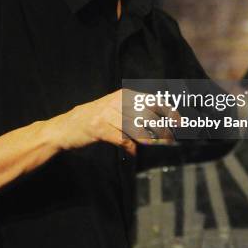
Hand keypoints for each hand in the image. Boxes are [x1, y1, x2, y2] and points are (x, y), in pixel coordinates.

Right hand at [50, 89, 179, 155]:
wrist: (66, 126)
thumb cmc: (95, 118)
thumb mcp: (115, 108)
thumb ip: (134, 112)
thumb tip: (161, 121)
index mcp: (124, 95)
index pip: (152, 100)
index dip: (168, 111)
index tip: (180, 122)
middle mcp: (117, 101)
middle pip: (147, 116)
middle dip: (162, 129)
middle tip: (170, 140)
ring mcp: (107, 114)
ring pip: (136, 128)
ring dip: (149, 140)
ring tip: (156, 146)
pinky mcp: (99, 127)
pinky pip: (122, 139)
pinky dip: (130, 147)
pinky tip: (132, 151)